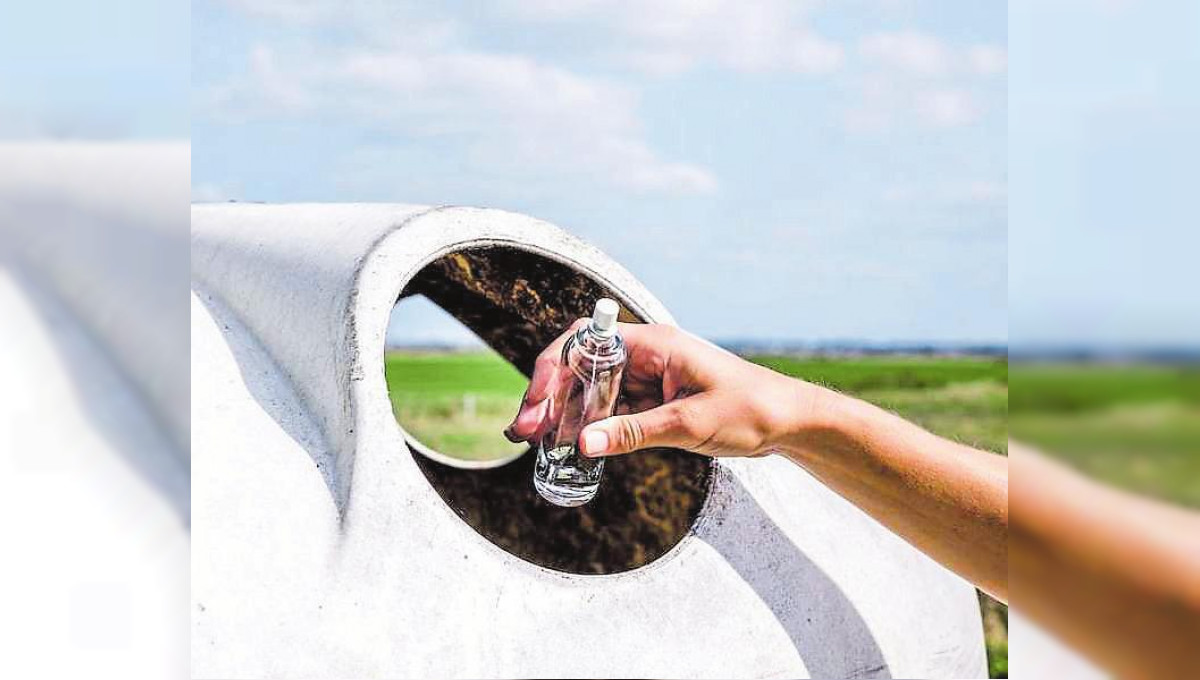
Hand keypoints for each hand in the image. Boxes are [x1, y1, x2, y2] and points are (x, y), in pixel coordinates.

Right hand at [504, 321, 820, 457]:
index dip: (554, 366)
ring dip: (564, 415)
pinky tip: (569, 449)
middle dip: (549, 396)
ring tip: (536, 444)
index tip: (539, 399)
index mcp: (652, 345)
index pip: (586, 342)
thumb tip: (583, 444)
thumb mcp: (690, 424)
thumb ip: (634, 434)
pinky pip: (609, 413)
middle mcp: (644, 357)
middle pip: (580, 368)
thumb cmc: (751, 409)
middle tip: (525, 431)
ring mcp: (646, 381)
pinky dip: (588, 429)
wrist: (788, 423)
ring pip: (590, 393)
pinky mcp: (652, 404)